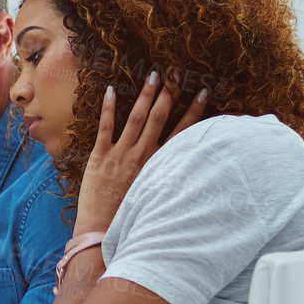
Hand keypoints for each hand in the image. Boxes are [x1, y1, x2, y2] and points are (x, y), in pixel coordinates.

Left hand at [76, 72, 207, 233]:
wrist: (102, 229)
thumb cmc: (129, 215)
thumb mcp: (155, 194)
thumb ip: (167, 176)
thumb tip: (182, 164)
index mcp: (158, 165)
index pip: (181, 132)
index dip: (193, 112)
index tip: (203, 93)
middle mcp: (142, 156)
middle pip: (160, 119)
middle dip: (169, 95)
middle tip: (177, 74)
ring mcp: (121, 154)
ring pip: (137, 119)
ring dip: (146, 95)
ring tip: (153, 75)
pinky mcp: (100, 157)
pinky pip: (106, 127)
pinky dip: (109, 108)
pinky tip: (112, 90)